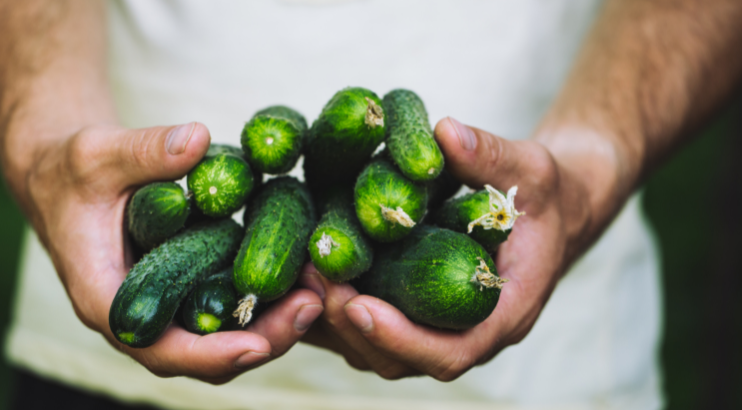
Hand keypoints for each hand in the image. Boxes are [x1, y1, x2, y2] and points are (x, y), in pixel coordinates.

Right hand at [20, 122, 322, 383]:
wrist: (64, 175)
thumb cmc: (73, 168)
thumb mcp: (99, 152)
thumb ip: (144, 151)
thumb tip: (196, 139)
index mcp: (105, 296)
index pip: (156, 347)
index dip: (208, 354)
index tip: (258, 344)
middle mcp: (138, 315)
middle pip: (201, 355)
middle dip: (260, 340)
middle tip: (311, 304)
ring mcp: (162, 307)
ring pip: (218, 339)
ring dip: (269, 325)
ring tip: (317, 292)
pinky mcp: (181, 290)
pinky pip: (222, 309)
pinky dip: (259, 302)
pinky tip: (297, 276)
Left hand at [300, 116, 616, 380]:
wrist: (546, 212)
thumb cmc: (542, 195)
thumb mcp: (530, 169)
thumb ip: (491, 156)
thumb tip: (445, 132)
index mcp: (503, 312)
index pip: (452, 352)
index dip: (402, 339)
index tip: (357, 306)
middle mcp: (466, 331)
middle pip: (401, 361)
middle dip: (350, 327)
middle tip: (312, 279)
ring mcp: (436, 326)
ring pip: (375, 350)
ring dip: (331, 322)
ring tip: (297, 274)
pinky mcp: (412, 311)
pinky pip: (366, 326)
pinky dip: (331, 309)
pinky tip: (300, 273)